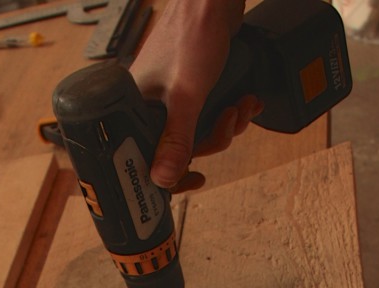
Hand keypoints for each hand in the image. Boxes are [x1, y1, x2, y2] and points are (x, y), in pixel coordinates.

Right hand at [130, 0, 258, 189]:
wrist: (214, 0)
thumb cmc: (191, 33)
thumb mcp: (187, 96)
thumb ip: (177, 140)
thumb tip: (162, 178)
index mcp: (136, 108)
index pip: (148, 156)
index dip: (172, 172)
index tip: (194, 180)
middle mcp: (152, 105)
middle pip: (183, 147)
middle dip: (214, 138)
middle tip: (227, 121)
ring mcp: (175, 97)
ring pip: (202, 132)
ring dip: (228, 124)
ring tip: (239, 105)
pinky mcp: (195, 89)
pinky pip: (212, 115)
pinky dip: (231, 111)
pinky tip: (243, 99)